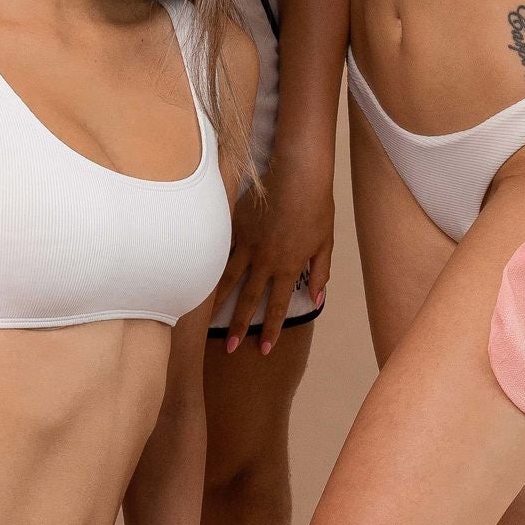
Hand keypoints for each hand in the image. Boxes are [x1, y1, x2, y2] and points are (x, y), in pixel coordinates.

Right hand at [216, 162, 333, 355]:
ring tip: (203, 317)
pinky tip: (199, 277)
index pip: (277, 306)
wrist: (297, 175)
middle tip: (229, 347)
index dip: (270, 329)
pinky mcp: (235, 226)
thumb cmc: (317, 208)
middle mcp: (265, 260)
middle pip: (248, 299)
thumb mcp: (325, 244)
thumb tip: (318, 299)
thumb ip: (319, 274)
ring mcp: (246, 243)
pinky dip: (210, 266)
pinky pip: (221, 250)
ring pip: (227, 277)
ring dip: (216, 301)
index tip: (263, 349)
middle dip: (238, 326)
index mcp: (288, 267)